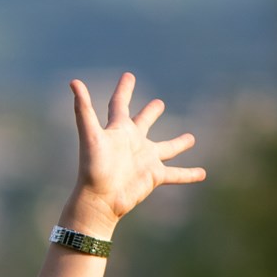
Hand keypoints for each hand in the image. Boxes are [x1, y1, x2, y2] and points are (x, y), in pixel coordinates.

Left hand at [64, 73, 205, 236]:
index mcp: (118, 131)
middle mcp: (133, 143)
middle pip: (143, 123)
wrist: (99, 200)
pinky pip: (176, 174)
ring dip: (179, 143)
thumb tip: (73, 82)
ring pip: (167, 148)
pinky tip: (203, 174)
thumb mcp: (90, 135)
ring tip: (191, 138)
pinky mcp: (154, 176)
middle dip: (151, 113)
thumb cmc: (93, 168)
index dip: (124, 90)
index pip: (120, 104)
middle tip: (159, 104)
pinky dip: (189, 174)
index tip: (128, 76)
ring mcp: (145, 159)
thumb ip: (83, 109)